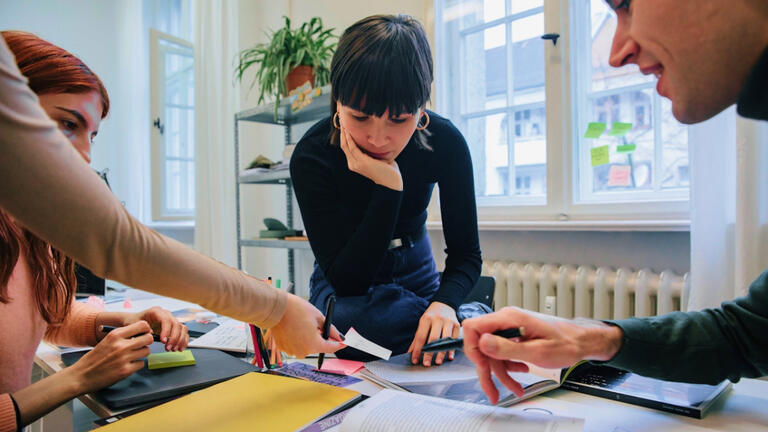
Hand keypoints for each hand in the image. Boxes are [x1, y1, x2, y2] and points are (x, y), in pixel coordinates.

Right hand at [67, 321, 153, 393]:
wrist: (81, 376)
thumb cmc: (94, 358)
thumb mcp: (107, 341)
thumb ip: (123, 336)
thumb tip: (143, 332)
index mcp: (115, 335)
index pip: (143, 325)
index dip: (145, 330)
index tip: (143, 334)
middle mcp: (121, 345)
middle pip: (148, 338)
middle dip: (146, 342)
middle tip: (140, 346)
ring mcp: (124, 358)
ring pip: (146, 351)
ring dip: (141, 354)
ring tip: (131, 356)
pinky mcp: (125, 371)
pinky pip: (141, 364)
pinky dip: (137, 365)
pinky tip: (127, 365)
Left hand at [122, 306, 188, 350]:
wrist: (134, 321)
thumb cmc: (133, 322)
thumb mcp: (134, 325)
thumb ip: (142, 329)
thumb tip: (151, 334)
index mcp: (156, 311)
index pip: (166, 319)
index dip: (167, 331)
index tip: (163, 341)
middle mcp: (166, 314)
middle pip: (176, 324)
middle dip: (174, 338)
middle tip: (168, 348)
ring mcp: (170, 320)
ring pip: (182, 328)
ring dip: (180, 340)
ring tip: (174, 349)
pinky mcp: (173, 326)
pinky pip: (183, 332)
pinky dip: (183, 340)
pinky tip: (180, 347)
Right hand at [270, 293, 343, 357]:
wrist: (276, 308)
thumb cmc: (296, 310)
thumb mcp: (318, 317)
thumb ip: (331, 329)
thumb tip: (339, 337)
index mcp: (314, 344)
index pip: (331, 348)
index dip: (339, 344)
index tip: (343, 342)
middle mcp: (303, 351)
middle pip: (318, 347)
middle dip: (320, 337)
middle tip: (317, 325)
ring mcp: (292, 351)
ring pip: (306, 346)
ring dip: (308, 338)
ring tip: (303, 324)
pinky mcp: (283, 349)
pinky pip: (295, 346)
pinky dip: (297, 339)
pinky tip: (294, 328)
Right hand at [339, 125, 402, 190]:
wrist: (391, 182)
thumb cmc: (387, 169)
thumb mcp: (376, 158)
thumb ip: (371, 150)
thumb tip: (372, 138)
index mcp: (355, 163)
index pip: (346, 147)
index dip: (344, 136)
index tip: (345, 125)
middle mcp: (353, 164)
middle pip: (343, 145)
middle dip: (342, 132)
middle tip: (342, 119)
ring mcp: (357, 164)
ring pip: (346, 145)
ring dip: (344, 133)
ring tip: (344, 122)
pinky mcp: (362, 162)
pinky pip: (353, 147)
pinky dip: (350, 138)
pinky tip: (350, 130)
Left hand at [407, 301, 459, 366]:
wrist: (444, 304)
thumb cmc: (431, 316)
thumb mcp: (422, 323)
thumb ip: (417, 338)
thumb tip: (410, 352)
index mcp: (426, 319)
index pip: (420, 337)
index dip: (417, 350)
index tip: (415, 360)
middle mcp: (437, 319)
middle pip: (433, 339)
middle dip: (429, 353)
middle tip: (426, 364)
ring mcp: (448, 322)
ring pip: (445, 340)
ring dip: (441, 352)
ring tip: (438, 362)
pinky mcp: (456, 324)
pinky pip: (454, 339)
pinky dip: (452, 349)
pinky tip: (449, 356)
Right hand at [462, 307, 622, 403]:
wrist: (580, 342)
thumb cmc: (566, 343)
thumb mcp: (537, 351)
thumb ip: (508, 348)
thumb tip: (483, 343)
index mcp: (509, 318)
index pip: (474, 327)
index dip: (473, 348)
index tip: (482, 366)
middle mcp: (506, 320)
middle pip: (481, 345)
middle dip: (487, 370)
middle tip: (492, 389)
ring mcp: (509, 328)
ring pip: (492, 353)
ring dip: (501, 372)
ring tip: (514, 387)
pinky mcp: (513, 336)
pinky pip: (502, 352)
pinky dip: (508, 366)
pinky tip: (520, 372)